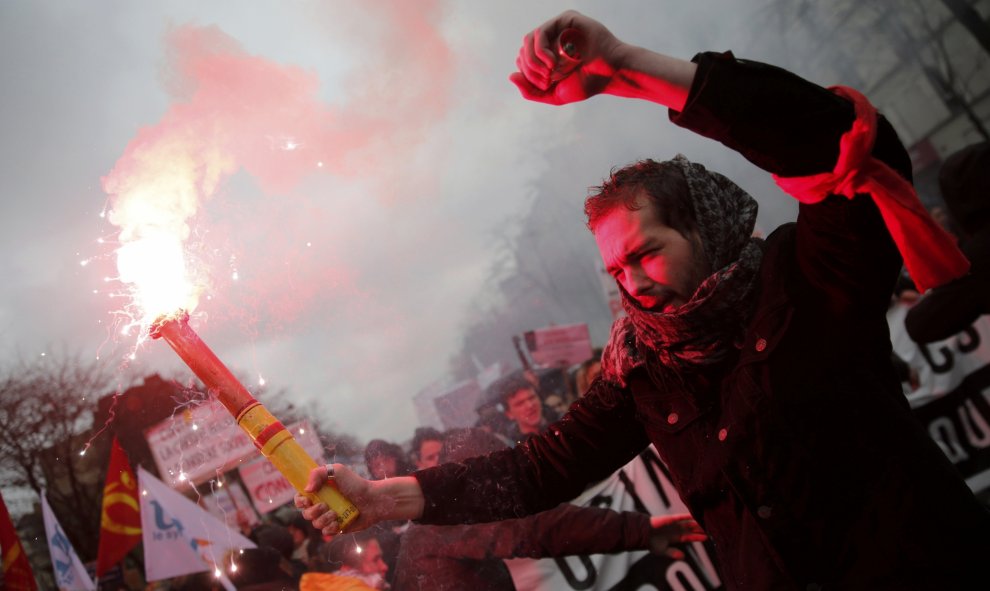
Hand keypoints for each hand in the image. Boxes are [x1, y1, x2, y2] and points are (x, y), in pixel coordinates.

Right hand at [294, 464, 423, 534]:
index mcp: (320, 491)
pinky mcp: (338, 527)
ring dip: (323, 519)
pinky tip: (338, 523)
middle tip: (325, 505)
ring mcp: (329, 517)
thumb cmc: (356, 484)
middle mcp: (323, 504)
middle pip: (306, 513)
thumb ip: (318, 473)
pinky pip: (326, 532)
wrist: (373, 500)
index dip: (300, 501)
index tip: (306, 500)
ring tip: (335, 513)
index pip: (301, 498)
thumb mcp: (337, 471)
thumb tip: (307, 490)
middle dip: (312, 511)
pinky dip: (330, 528)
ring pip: (316, 524)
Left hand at [510, 10, 624, 104]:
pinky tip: (552, 62)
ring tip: (551, 71)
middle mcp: (551, 39)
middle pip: (524, 49)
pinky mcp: (566, 19)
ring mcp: (558, 27)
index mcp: (547, 54)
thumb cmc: (587, 83)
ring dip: (534, 60)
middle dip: (530, 68)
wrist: (610, 74)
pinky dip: (541, 50)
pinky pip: (541, 31)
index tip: (545, 84)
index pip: (523, 59)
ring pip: (529, 39)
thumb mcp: (554, 95)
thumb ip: (531, 91)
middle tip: (548, 79)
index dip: (527, 73)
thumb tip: (510, 75)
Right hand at [647, 514, 707, 559]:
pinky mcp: (670, 519)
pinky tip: (694, 515)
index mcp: (675, 537)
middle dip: (699, 529)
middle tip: (710, 528)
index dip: (697, 537)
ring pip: (688, 523)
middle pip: (691, 529)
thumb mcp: (663, 550)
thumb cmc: (651, 543)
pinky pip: (680, 517)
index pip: (689, 537)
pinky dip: (687, 516)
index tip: (706, 537)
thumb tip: (683, 556)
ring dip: (696, 523)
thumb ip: (673, 553)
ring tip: (705, 522)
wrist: (642, 535)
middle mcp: (676, 530)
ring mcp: (673, 524)